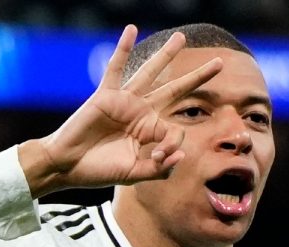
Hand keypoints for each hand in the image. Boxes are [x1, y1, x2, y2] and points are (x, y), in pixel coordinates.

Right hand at [18, 24, 222, 197]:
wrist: (68, 167)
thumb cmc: (99, 171)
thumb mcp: (135, 175)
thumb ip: (160, 168)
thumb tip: (182, 152)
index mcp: (149, 131)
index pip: (175, 129)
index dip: (172, 145)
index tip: (159, 158)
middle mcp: (140, 113)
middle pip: (175, 90)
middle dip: (197, 78)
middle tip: (220, 63)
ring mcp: (124, 102)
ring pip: (151, 73)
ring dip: (166, 55)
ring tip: (181, 38)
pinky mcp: (106, 96)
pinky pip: (116, 68)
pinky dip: (123, 48)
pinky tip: (131, 30)